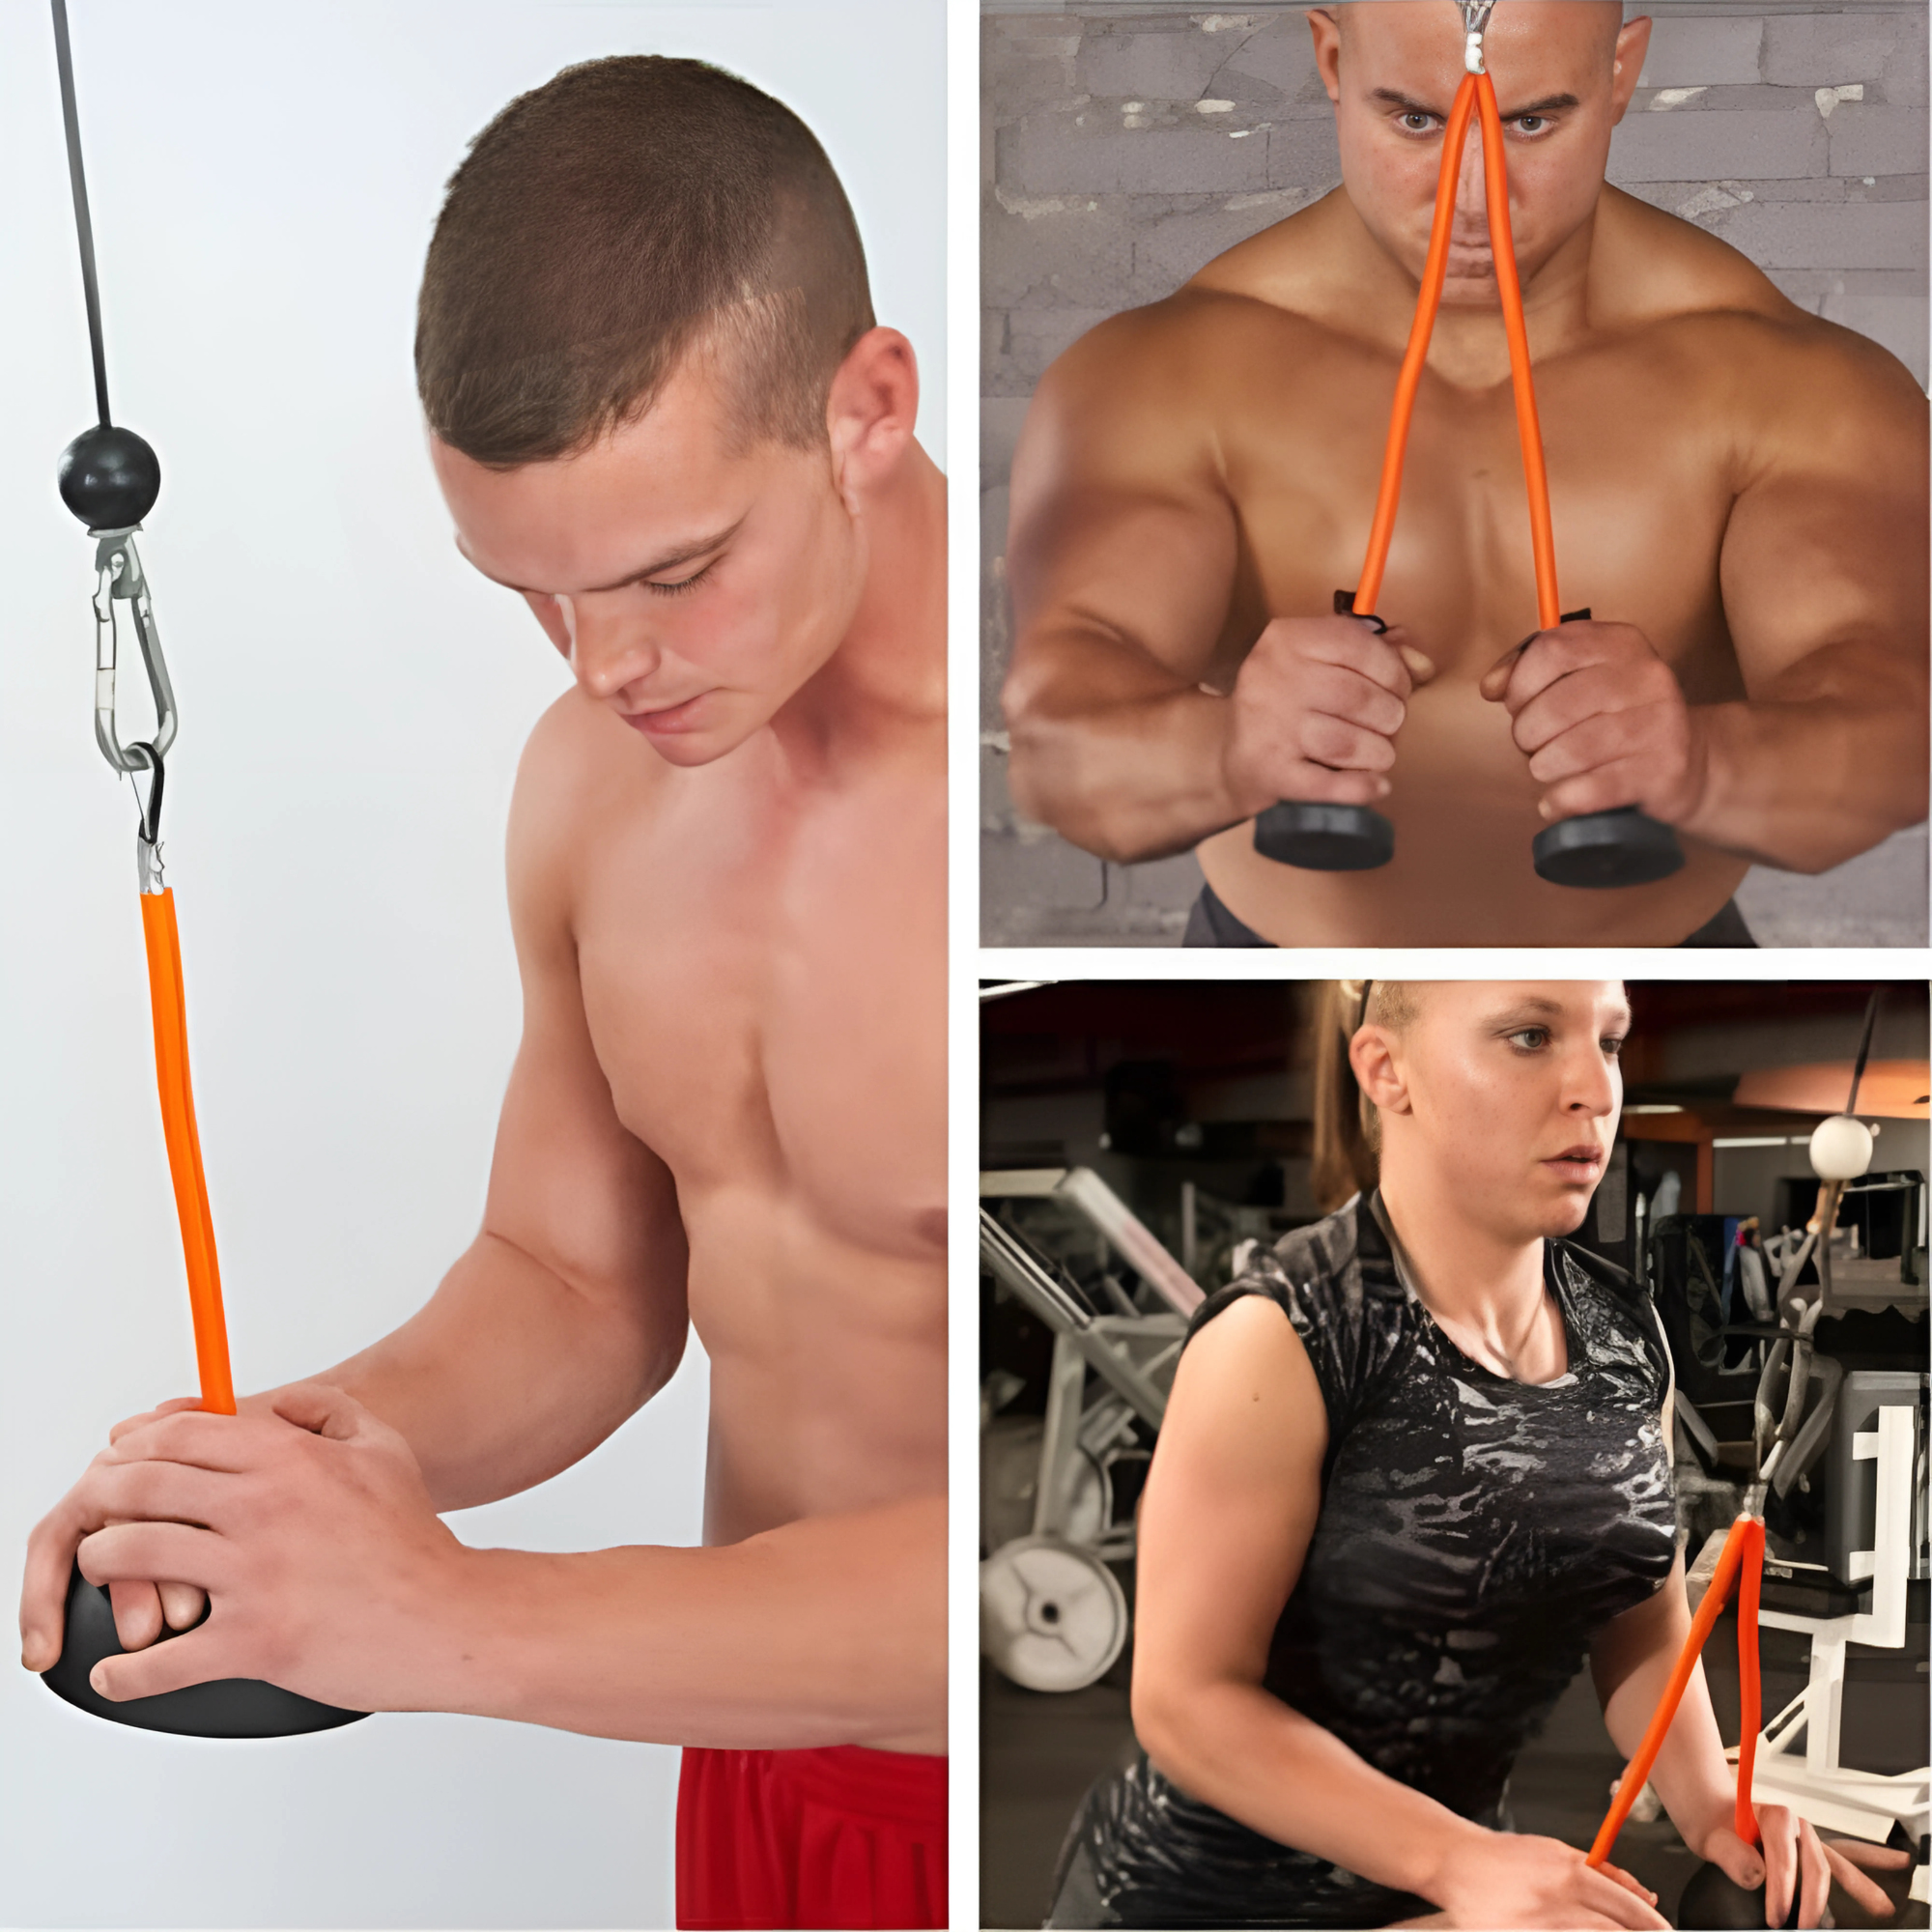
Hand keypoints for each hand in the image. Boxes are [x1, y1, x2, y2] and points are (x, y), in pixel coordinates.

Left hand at [19, 1383, 465, 1711]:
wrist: (447, 1618)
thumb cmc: (413, 1541)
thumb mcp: (383, 1448)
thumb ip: (325, 1411)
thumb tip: (271, 1405)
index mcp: (290, 1460)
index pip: (181, 1434)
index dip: (136, 1444)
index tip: (121, 1459)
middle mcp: (264, 1510)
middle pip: (142, 1487)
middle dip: (103, 1498)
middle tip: (95, 1513)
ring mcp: (254, 1577)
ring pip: (132, 1558)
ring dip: (100, 1565)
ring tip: (102, 1573)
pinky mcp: (253, 1643)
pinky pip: (159, 1660)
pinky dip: (125, 1671)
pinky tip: (119, 1669)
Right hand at [1224, 613, 1434, 817]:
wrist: (1231, 756)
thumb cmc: (1291, 704)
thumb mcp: (1322, 663)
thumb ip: (1378, 653)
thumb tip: (1422, 663)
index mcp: (1285, 639)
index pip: (1357, 644)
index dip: (1393, 669)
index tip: (1398, 689)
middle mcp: (1270, 677)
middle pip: (1357, 696)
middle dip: (1390, 715)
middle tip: (1389, 726)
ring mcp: (1267, 727)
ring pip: (1347, 742)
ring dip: (1378, 753)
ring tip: (1379, 754)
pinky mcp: (1268, 771)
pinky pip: (1329, 785)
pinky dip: (1362, 788)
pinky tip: (1375, 786)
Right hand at [1427, 1827, 1668, 1928]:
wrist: (1458, 1863)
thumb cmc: (1508, 1860)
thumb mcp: (1557, 1853)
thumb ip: (1601, 1872)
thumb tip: (1644, 1893)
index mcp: (1569, 1871)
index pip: (1626, 1905)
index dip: (1652, 1925)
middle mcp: (1558, 1897)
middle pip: (1612, 1928)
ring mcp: (1539, 1921)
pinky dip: (1580, 1931)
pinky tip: (1586, 1931)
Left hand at [1479, 621, 1703, 825]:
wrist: (1689, 760)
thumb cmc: (1617, 718)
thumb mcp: (1581, 678)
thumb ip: (1529, 672)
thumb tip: (1492, 686)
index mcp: (1621, 643)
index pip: (1550, 650)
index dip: (1519, 684)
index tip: (1517, 705)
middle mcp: (1646, 676)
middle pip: (1552, 707)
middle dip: (1526, 735)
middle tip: (1534, 745)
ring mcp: (1659, 723)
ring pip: (1569, 751)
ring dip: (1544, 767)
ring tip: (1550, 768)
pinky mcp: (1662, 770)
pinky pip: (1590, 790)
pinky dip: (1561, 800)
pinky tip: (1558, 800)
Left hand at [1700, 1805, 1912, 1926]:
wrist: (1712, 1813)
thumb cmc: (1714, 1826)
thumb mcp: (1711, 1838)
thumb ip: (1731, 1855)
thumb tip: (1757, 1878)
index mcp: (1772, 1816)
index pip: (1783, 1861)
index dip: (1781, 1893)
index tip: (1775, 1919)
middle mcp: (1796, 1825)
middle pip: (1817, 1865)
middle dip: (1817, 1902)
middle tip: (1810, 1928)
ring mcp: (1806, 1837)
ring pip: (1838, 1862)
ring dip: (1861, 1887)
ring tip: (1883, 1910)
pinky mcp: (1810, 1850)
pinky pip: (1840, 1861)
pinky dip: (1863, 1871)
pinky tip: (1887, 1880)